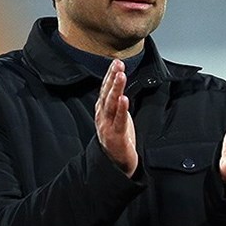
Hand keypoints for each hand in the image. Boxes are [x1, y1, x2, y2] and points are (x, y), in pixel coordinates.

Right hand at [95, 59, 137, 177]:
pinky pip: (119, 121)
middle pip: (107, 94)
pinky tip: (124, 99)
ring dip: (116, 89)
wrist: (115, 163)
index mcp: (102, 110)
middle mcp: (102, 116)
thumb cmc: (117, 137)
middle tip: (118, 65)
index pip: (105, 89)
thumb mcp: (115, 115)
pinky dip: (121, 109)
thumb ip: (115, 101)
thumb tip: (120, 82)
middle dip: (112, 78)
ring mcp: (107, 126)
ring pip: (111, 104)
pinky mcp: (115, 136)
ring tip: (121, 76)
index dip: (110, 75)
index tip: (116, 62)